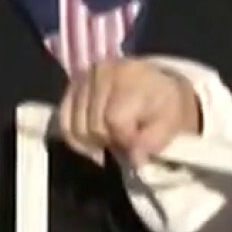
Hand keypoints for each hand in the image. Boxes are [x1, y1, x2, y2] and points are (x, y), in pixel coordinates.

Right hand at [58, 59, 200, 165]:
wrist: (157, 89)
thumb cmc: (163, 108)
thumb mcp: (168, 125)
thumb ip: (150, 143)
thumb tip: (134, 160)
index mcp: (129, 75)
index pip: (114, 119)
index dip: (124, 139)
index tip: (137, 145)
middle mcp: (101, 70)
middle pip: (93, 125)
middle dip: (110, 141)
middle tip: (125, 142)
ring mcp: (83, 77)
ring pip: (75, 127)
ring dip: (93, 142)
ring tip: (112, 139)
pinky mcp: (72, 87)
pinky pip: (63, 123)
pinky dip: (76, 139)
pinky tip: (93, 144)